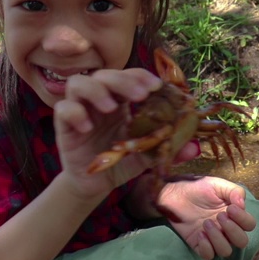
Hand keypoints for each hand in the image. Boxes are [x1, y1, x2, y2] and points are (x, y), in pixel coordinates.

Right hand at [53, 68, 162, 200]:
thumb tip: (195, 147)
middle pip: (103, 74)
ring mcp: (79, 110)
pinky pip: (62, 109)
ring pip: (77, 83)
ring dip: (95, 91)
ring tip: (111, 108)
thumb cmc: (121, 162)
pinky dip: (75, 113)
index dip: (140, 76)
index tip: (156, 86)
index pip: (128, 75)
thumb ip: (168, 149)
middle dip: (122, 80)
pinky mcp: (63, 126)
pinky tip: (87, 128)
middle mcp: (98, 100)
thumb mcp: (148, 156)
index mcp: (120, 100)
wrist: (95, 185)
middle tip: (139, 96)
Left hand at [157, 177, 255, 259]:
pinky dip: (206, 247)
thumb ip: (234, 191)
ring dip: (218, 238)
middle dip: (232, 230)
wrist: (175, 192)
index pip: (249, 225)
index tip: (230, 208)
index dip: (243, 219)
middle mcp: (226, 229)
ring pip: (226, 251)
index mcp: (233, 215)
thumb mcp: (217, 184)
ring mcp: (213, 238)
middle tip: (219, 216)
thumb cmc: (197, 188)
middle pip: (242, 241)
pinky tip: (199, 233)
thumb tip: (242, 204)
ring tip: (206, 223)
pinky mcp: (198, 244)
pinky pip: (208, 255)